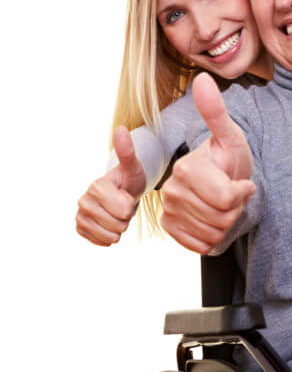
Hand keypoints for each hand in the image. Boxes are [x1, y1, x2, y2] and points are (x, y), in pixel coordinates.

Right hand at [75, 127, 146, 245]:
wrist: (120, 193)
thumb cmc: (129, 180)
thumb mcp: (133, 167)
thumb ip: (127, 152)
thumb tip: (121, 129)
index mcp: (96, 186)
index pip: (124, 210)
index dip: (131, 206)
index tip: (127, 196)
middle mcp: (83, 200)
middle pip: (119, 225)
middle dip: (126, 218)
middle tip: (123, 206)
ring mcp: (80, 215)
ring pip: (112, 236)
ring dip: (120, 228)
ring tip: (117, 214)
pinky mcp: (80, 228)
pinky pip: (102, 242)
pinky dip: (110, 237)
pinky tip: (110, 223)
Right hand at [160, 73, 255, 254]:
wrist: (226, 188)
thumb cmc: (232, 162)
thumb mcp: (232, 138)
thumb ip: (216, 112)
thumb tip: (202, 77)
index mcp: (186, 168)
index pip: (227, 197)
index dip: (243, 193)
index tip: (241, 182)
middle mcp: (171, 190)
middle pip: (222, 216)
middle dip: (237, 209)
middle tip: (233, 195)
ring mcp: (169, 211)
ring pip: (214, 233)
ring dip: (228, 223)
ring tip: (225, 207)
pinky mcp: (172, 230)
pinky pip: (202, 245)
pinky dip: (215, 237)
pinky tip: (214, 221)